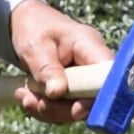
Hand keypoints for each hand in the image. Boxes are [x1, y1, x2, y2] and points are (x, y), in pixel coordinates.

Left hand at [8, 0, 113, 123]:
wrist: (26, 23)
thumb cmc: (34, 28)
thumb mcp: (35, 47)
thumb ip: (47, 69)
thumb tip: (57, 92)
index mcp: (90, 46)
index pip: (108, 75)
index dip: (100, 97)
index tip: (77, 108)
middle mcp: (93, 65)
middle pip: (92, 100)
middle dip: (61, 109)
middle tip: (32, 102)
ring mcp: (85, 80)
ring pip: (76, 109)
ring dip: (48, 109)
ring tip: (24, 95)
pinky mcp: (74, 91)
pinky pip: (64, 109)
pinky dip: (44, 108)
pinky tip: (27, 96)